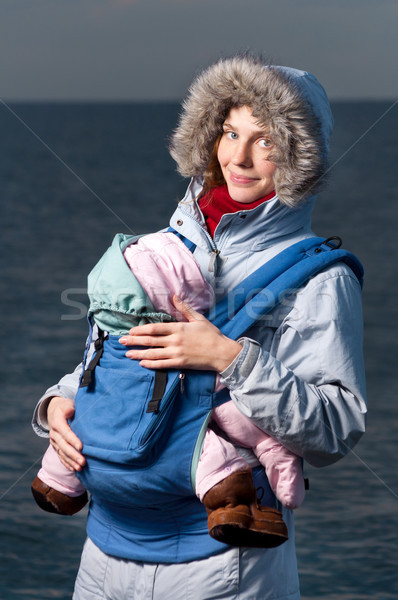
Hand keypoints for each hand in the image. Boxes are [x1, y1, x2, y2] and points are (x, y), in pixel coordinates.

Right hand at [48, 396, 85, 471]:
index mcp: (57, 422)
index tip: (81, 447)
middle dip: (73, 455)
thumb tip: (70, 411)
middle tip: (83, 462)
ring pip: (62, 453)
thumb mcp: (67, 404)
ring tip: (80, 468)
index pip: (65, 432)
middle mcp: (54, 433)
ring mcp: (54, 441)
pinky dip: (67, 463)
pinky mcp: (56, 447)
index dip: (73, 440)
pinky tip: (74, 469)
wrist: (55, 411)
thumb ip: (69, 408)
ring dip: (71, 461)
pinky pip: (61, 456)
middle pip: (63, 446)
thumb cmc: (65, 407)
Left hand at [119, 295, 241, 371]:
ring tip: (127, 354)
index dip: (141, 329)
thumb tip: (173, 296)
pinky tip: (142, 363)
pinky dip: (151, 364)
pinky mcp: (180, 363)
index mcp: (179, 328)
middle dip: (134, 341)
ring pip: (153, 353)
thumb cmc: (211, 334)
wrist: (222, 352)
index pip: (155, 328)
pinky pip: (162, 364)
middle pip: (150, 340)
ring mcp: (177, 353)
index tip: (131, 331)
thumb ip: (184, 308)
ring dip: (138, 354)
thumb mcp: (198, 318)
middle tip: (121, 342)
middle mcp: (175, 340)